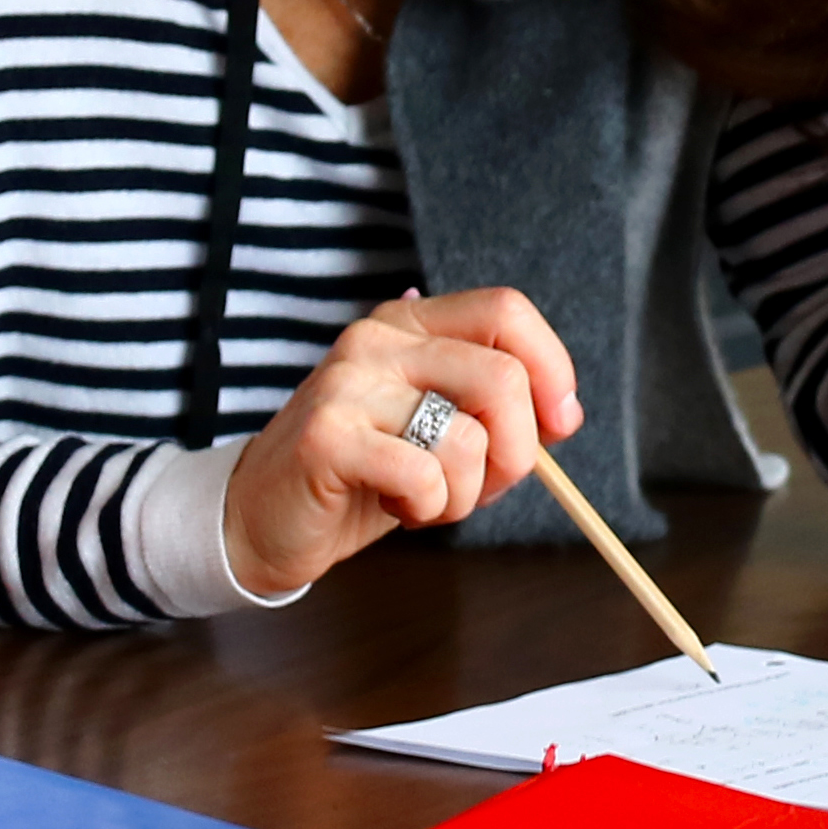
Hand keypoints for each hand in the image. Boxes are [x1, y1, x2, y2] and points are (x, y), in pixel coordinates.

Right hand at [223, 288, 584, 598]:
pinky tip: (396, 506)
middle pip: (503, 377)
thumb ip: (496, 409)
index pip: (506, 311)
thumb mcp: (439, 428)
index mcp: (410, 323)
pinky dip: (428, 508)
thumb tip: (563, 415)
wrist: (264, 518)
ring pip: (469, 439)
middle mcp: (378, 340)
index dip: (552, 369)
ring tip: (424, 499)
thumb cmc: (365, 475)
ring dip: (465, 495)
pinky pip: (426, 476)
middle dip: (517, 453)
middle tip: (485, 487)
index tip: (559, 426)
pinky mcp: (328, 437)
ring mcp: (348, 384)